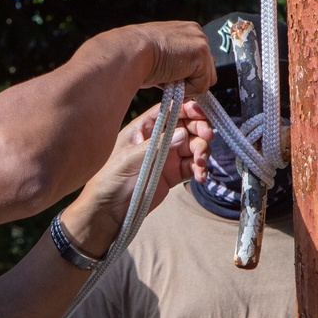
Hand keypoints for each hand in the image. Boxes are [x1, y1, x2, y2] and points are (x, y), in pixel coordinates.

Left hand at [59, 100, 213, 257]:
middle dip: (200, 129)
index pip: (169, 109)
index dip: (187, 107)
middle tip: (207, 137)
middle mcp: (158, 138)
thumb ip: (157, 145)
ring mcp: (167, 155)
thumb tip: (183, 132)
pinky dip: (200, 169)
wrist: (110, 210)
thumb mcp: (131, 159)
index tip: (200, 113)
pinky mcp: (174, 173)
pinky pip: (193, 166)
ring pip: (193, 145)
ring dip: (202, 151)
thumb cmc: (112, 179)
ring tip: (200, 164)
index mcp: (144, 127)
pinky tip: (200, 176)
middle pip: (186, 125)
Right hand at [133, 20, 217, 98]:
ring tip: (167, 77)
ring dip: (188, 86)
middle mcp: (197, 32)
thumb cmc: (136, 57)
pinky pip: (202, 85)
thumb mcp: (160, 55)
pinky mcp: (202, 55)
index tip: (170, 77)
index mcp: (186, 31)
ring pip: (206, 79)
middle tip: (168, 79)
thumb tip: (182, 79)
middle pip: (207, 70)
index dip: (187, 74)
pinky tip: (170, 78)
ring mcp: (201, 42)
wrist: (130, 52)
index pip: (199, 60)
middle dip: (190, 81)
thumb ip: (177, 62)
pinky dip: (187, 89)